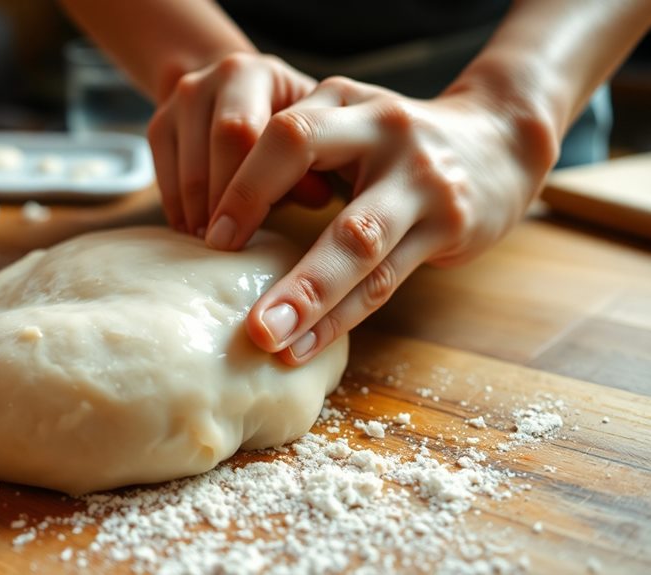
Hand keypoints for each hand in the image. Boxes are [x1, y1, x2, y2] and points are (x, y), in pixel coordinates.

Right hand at [147, 53, 331, 236]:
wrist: (239, 93)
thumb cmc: (286, 127)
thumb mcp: (309, 136)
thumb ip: (314, 165)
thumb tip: (317, 198)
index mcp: (260, 74)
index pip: (248, 132)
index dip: (250, 187)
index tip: (249, 232)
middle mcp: (221, 75)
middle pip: (219, 143)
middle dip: (223, 201)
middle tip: (228, 244)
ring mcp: (186, 96)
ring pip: (188, 167)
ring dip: (199, 212)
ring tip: (213, 243)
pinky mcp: (160, 122)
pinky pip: (163, 174)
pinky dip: (178, 208)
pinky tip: (194, 230)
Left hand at [203, 75, 557, 365]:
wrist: (500, 141)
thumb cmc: (399, 144)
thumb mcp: (350, 123)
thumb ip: (298, 153)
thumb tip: (215, 215)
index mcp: (344, 101)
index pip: (283, 135)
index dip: (244, 186)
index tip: (208, 238)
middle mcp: (382, 130)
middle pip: (311, 166)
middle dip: (256, 217)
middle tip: (225, 281)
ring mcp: (421, 179)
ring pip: (356, 241)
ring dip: (308, 294)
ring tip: (268, 339)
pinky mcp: (450, 224)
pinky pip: (385, 279)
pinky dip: (341, 316)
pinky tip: (307, 344)